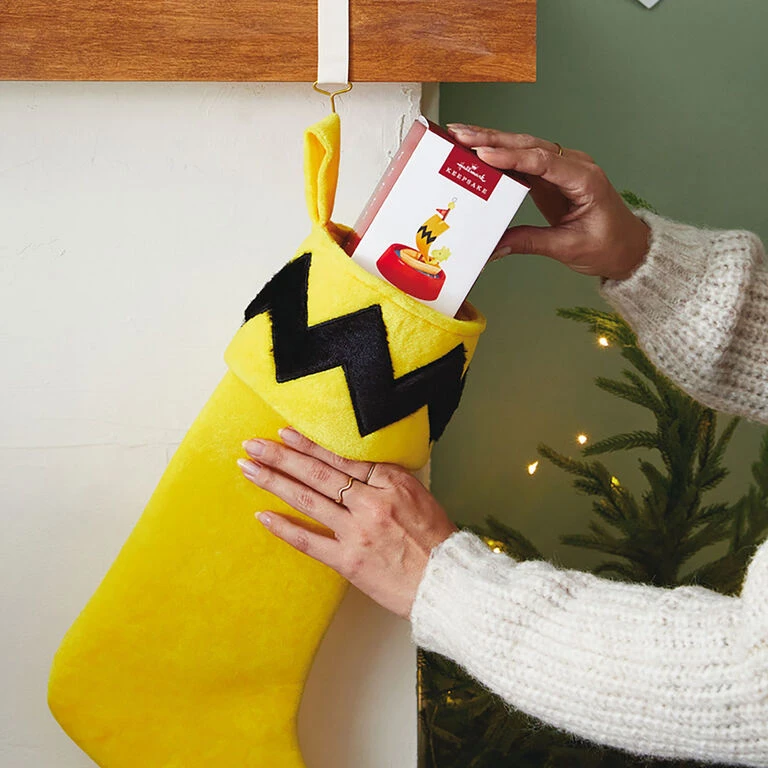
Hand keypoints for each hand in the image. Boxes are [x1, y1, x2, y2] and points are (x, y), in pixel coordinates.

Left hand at [237, 428, 458, 619]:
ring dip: (274, 482)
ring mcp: (358, 531)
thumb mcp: (417, 495)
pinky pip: (310, 541)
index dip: (309, 444)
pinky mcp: (350, 560)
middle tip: (253, 445)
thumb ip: (386, 479)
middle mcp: (372, 502)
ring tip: (249, 469)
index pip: (340, 457)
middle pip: (317, 473)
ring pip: (308, 500)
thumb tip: (354, 466)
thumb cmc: (435, 539)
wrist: (447, 581)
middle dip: (281, 456)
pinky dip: (284, 528)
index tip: (284, 433)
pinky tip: (262, 516)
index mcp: (391, 481)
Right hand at [446, 123, 650, 280]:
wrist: (629, 247)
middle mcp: (573, 166)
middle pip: (529, 145)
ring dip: (492, 141)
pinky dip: (501, 156)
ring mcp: (562, 169)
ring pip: (525, 147)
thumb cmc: (609, 246)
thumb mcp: (568, 248)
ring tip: (460, 137)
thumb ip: (529, 242)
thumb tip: (494, 246)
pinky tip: (478, 152)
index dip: (511, 157)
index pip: (542, 161)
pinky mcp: (552, 177)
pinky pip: (524, 161)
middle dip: (492, 139)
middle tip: (460, 135)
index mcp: (584, 179)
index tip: (482, 154)